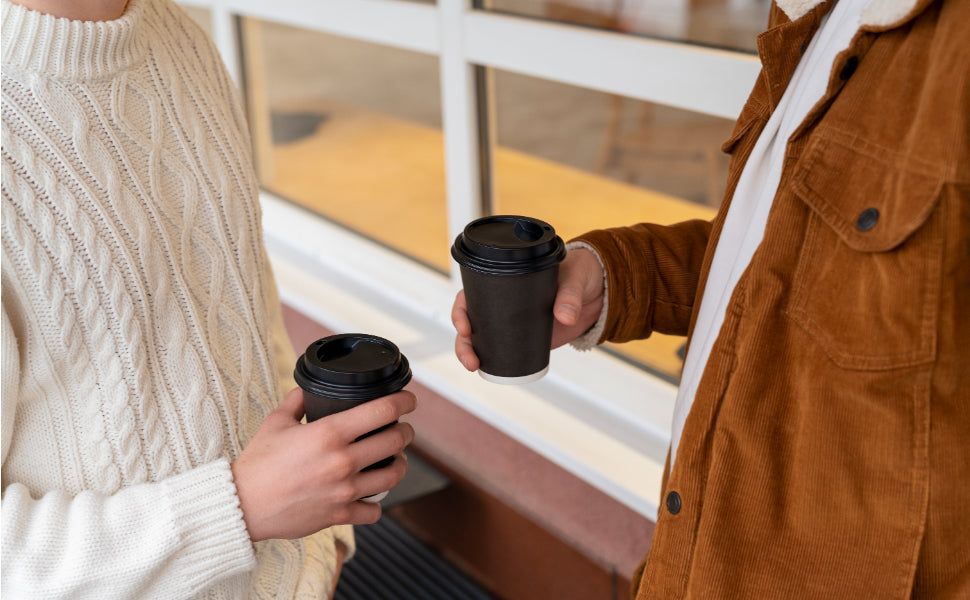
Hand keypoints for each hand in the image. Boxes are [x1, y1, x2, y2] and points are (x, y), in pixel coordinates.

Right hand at [231, 388, 415, 541]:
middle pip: (396, 441)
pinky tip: (372, 496)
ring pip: (393, 475)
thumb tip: (306, 388)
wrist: (241, 504)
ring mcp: (344, 489)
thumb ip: (296, 401)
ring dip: (399, 464)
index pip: (383, 411)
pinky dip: (377, 504)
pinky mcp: (339, 514)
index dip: (404, 402)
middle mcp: (342, 460)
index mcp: (330, 432)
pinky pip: (374, 511)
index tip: (409, 400)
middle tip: (404, 429)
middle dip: (406, 432)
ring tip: (395, 459)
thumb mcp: (276, 422)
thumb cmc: (257, 462)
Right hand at [452, 247, 604, 371]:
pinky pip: (503, 349)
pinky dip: (492, 361)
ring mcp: (513, 321)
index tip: (465, 326)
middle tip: (470, 359)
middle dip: (463, 341)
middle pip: (471, 320)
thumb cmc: (581, 273)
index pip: (472, 293)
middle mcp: (504, 301)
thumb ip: (570, 295)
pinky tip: (486, 372)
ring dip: (472, 353)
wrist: (598, 290)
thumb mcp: (575, 277)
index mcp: (506, 279)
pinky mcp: (527, 337)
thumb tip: (565, 317)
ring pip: (482, 338)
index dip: (461, 309)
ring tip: (474, 367)